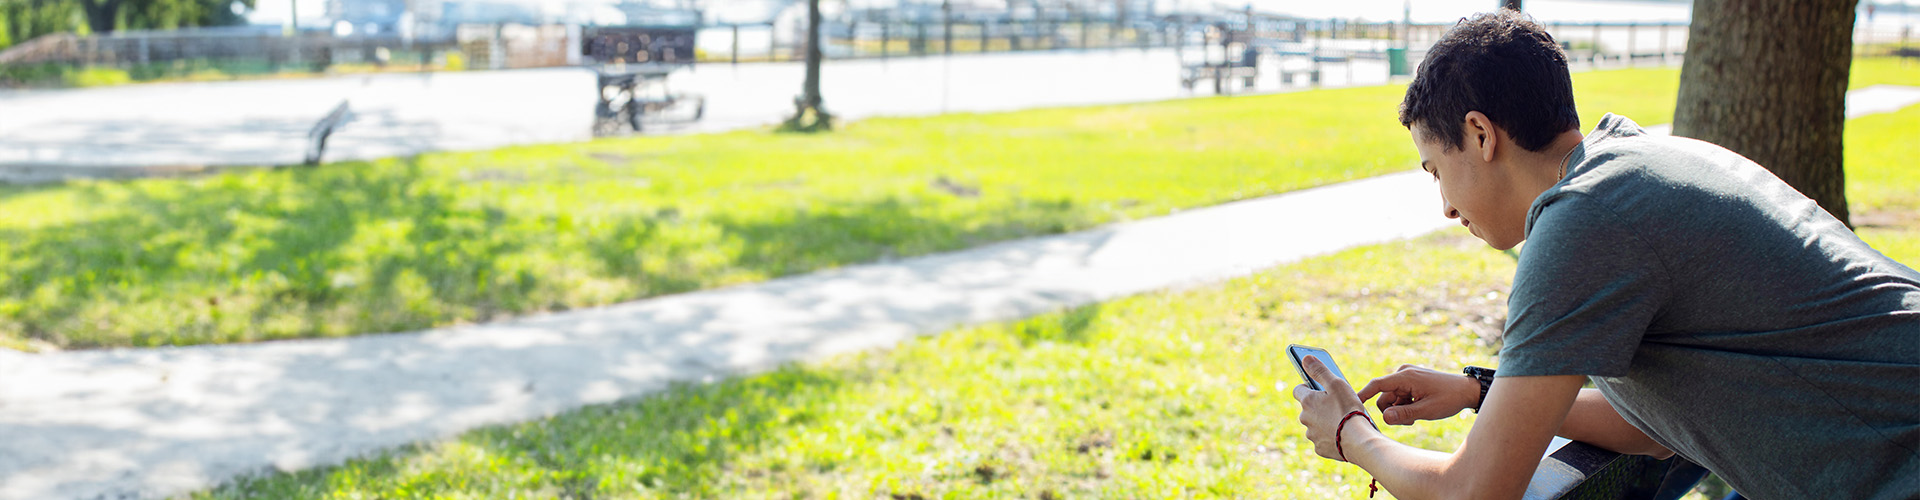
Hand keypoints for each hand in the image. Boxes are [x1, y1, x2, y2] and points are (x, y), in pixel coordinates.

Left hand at [1289, 355, 1367, 460]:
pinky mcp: (1320, 448)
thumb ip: (1320, 370)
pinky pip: (1323, 440)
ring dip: (1324, 422)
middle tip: (1336, 405)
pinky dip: (1330, 437)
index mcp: (1307, 401)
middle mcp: (1305, 418)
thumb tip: (1305, 358)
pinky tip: (1343, 434)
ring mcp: (1312, 434)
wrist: (1358, 441)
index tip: (1318, 388)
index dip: (1308, 387)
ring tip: (1342, 420)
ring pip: (1315, 425)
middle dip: (1319, 406)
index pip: (1299, 390)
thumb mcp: (1336, 384)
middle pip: (1308, 409)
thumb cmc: (1348, 409)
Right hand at [1356, 364, 1481, 424]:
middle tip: (1409, 420)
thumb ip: (1404, 414)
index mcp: (1406, 376)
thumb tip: (1385, 419)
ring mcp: (1406, 376)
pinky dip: (1405, 405)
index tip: (1352, 404)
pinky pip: (1398, 396)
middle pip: (1384, 397)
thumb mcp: (1427, 410)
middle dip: (1392, 411)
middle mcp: (1403, 373)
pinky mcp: (1410, 381)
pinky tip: (1418, 409)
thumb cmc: (1449, 399)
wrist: (1467, 390)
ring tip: (1416, 416)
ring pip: (1391, 399)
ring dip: (1399, 410)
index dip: (1363, 394)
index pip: (1377, 385)